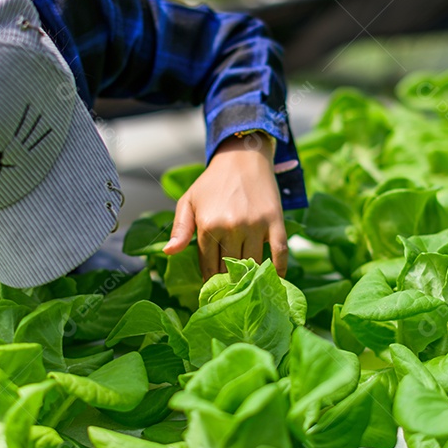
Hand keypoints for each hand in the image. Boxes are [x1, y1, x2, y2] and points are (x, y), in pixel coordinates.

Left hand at [163, 132, 287, 281]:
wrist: (242, 157)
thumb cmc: (212, 183)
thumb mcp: (188, 201)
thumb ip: (179, 229)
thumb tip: (168, 253)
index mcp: (208, 224)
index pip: (208, 264)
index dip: (209, 277)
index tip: (211, 288)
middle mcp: (231, 226)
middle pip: (229, 267)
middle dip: (227, 279)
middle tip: (229, 289)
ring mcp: (255, 225)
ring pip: (252, 263)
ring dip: (249, 276)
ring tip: (246, 285)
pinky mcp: (275, 221)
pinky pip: (279, 253)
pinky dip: (278, 270)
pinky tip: (274, 280)